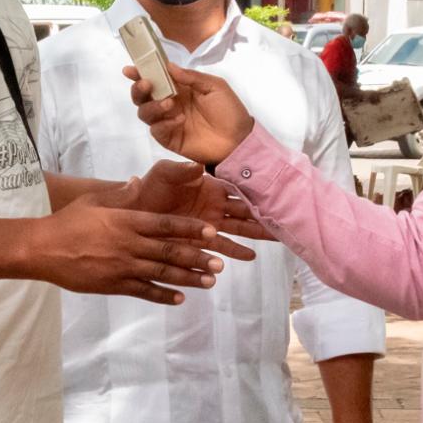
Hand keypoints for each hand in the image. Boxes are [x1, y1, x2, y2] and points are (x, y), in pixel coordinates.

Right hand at [24, 197, 225, 304]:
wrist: (42, 249)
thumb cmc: (67, 222)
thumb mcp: (94, 201)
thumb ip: (118, 195)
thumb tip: (136, 183)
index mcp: (126, 220)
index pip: (166, 224)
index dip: (191, 228)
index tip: (211, 232)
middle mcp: (129, 244)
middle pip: (170, 251)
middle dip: (198, 257)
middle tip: (219, 263)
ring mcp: (122, 266)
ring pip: (163, 273)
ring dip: (188, 277)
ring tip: (210, 281)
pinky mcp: (114, 285)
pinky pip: (144, 291)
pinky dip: (163, 295)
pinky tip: (180, 298)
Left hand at [110, 160, 270, 259]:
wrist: (134, 209)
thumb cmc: (150, 186)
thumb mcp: (165, 172)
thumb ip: (182, 170)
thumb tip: (200, 166)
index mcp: (211, 186)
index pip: (241, 189)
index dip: (259, 191)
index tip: (278, 192)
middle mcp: (215, 206)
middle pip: (247, 211)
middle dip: (266, 214)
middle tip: (288, 217)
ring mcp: (210, 225)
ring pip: (240, 230)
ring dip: (257, 234)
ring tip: (278, 238)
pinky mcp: (200, 241)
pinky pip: (221, 247)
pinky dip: (235, 252)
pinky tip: (250, 256)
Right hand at [125, 63, 256, 166]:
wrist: (239, 139)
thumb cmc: (229, 111)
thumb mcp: (214, 86)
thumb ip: (191, 77)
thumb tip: (169, 66)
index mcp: (179, 88)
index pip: (155, 78)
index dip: (140, 72)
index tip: (129, 69)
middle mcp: (169, 103)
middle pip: (142, 96)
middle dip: (139, 89)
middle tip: (146, 85)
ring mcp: (168, 122)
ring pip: (145, 112)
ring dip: (152, 106)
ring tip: (170, 103)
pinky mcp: (169, 138)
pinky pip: (156, 130)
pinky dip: (164, 123)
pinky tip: (179, 121)